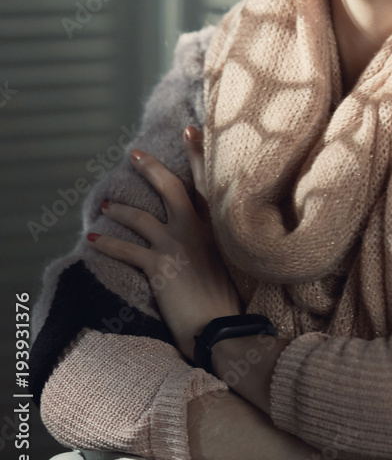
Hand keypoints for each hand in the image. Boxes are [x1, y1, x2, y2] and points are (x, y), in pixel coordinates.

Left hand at [87, 126, 242, 359]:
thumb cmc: (226, 302)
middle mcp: (197, 230)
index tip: (190, 130)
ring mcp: (177, 246)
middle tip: (134, 154)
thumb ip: (216, 241)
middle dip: (150, 168)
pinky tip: (93, 239)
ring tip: (106, 205)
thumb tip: (204, 236)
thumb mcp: (231, 262)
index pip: (208, 182)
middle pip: (171, 187)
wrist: (221, 329)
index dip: (198, 154)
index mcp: (218, 227)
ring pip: (141, 217)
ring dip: (121, 210)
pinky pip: (126, 250)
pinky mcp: (160, 266)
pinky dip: (107, 242)